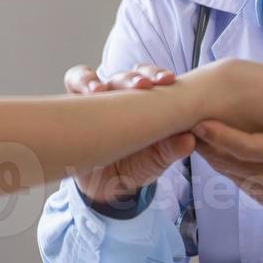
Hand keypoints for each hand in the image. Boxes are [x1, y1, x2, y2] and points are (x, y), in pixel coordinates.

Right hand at [62, 65, 193, 206]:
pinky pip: (73, 84)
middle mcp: (118, 96)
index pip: (149, 77)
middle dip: (134, 77)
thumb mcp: (155, 161)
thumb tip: (189, 139)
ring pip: (95, 77)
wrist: (106, 187)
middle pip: (125, 75)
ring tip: (100, 90)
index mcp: (144, 102)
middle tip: (143, 86)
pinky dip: (80, 83)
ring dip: (99, 80)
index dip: (157, 74)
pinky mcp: (73, 106)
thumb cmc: (135, 166)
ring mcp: (94, 100)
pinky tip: (86, 92)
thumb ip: (171, 150)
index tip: (167, 80)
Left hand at [191, 52, 262, 205]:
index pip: (248, 148)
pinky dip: (222, 163)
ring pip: (229, 172)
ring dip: (210, 153)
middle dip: (206, 143)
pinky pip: (236, 180)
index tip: (200, 122)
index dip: (222, 137)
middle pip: (230, 162)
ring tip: (192, 131)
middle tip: (185, 121)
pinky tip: (211, 145)